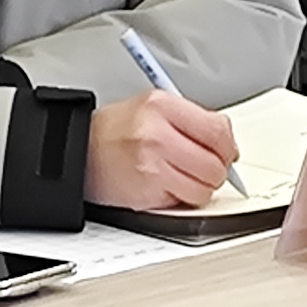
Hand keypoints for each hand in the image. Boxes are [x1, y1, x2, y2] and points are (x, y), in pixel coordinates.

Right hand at [86, 89, 235, 210]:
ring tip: (181, 178)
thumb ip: (191, 121)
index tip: (226, 153)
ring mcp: (152, 162)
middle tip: (203, 169)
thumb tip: (228, 145)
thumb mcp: (152, 109)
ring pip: (205, 186)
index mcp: (162, 105)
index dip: (227, 147)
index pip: (218, 129)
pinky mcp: (146, 189)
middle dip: (216, 171)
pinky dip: (181, 199)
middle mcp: (156, 131)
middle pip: (215, 161)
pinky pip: (185, 201)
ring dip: (200, 188)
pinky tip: (165, 186)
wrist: (77, 151)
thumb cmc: (116, 132)